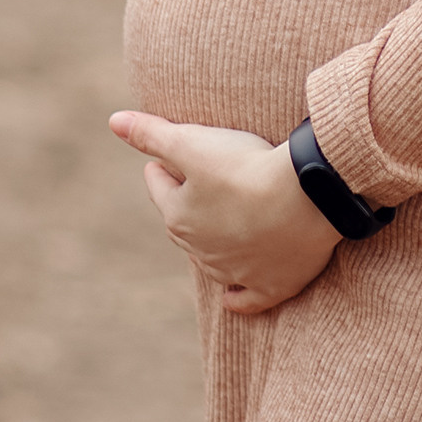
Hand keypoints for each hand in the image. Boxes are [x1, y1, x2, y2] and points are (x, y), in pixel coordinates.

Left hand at [110, 112, 342, 312]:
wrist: (306, 198)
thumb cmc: (246, 167)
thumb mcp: (192, 143)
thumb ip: (152, 135)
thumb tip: (114, 121)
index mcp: (178, 217)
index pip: (159, 185)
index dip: (162, 164)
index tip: (168, 153)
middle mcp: (201, 251)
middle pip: (183, 222)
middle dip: (185, 202)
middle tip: (198, 181)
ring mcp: (236, 273)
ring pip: (211, 261)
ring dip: (210, 244)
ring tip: (218, 223)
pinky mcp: (271, 286)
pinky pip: (247, 299)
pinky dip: (238, 297)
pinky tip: (232, 298)